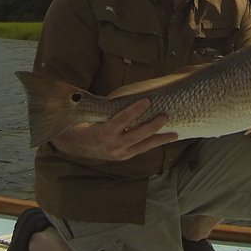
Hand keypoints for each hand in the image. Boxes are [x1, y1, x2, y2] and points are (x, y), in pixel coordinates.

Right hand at [50, 98, 177, 160]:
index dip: (135, 110)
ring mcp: (119, 153)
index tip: (147, 101)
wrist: (76, 145)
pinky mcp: (124, 157)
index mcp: (103, 132)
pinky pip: (141, 149)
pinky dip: (153, 143)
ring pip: (143, 146)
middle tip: (165, 116)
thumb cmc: (85, 124)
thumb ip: (107, 108)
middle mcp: (113, 145)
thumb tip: (120, 94)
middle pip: (137, 135)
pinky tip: (165, 138)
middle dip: (153, 126)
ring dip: (160, 139)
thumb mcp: (93, 115)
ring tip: (174, 134)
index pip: (122, 119)